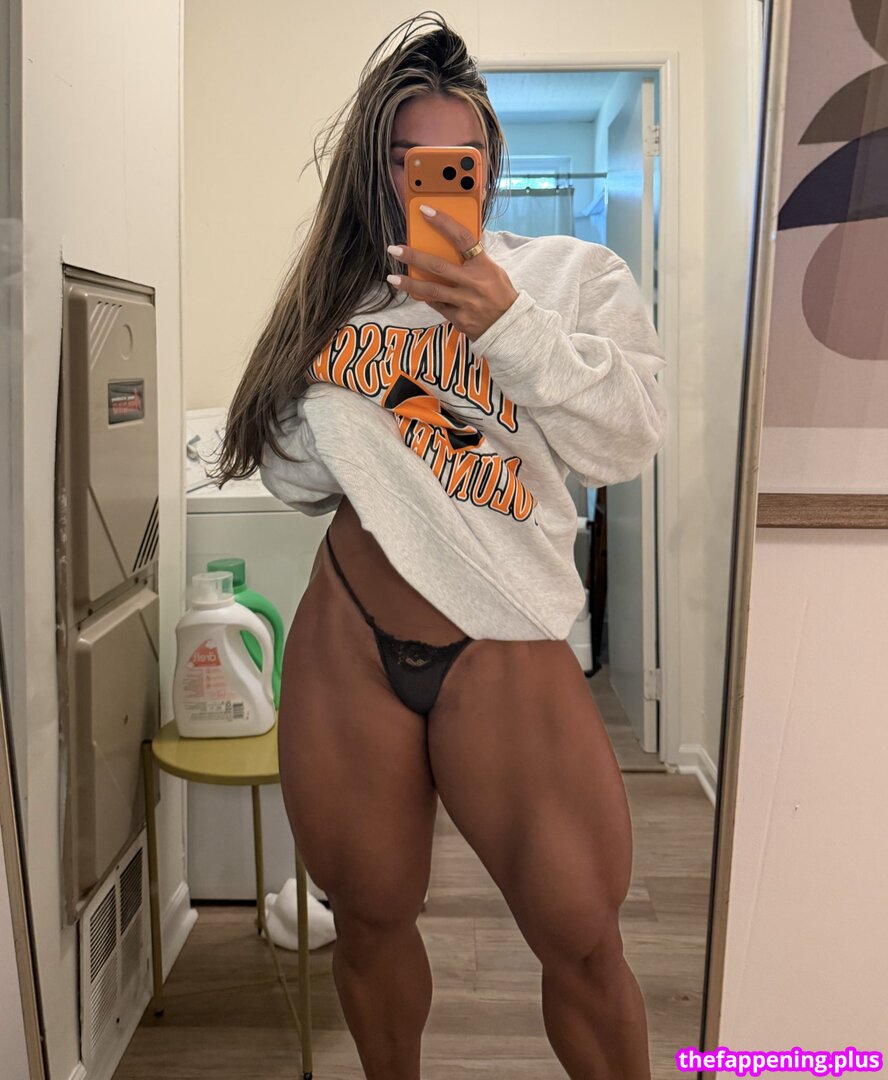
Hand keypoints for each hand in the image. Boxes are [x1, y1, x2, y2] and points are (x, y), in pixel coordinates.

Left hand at [386, 205, 518, 340]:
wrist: (510, 326)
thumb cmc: (500, 294)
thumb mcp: (493, 271)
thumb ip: (472, 261)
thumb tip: (447, 246)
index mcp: (483, 265)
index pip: (462, 238)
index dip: (443, 222)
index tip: (424, 211)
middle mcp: (473, 283)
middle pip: (438, 266)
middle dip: (413, 257)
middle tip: (394, 249)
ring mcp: (465, 302)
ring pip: (432, 291)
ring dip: (409, 284)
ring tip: (392, 278)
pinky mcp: (459, 319)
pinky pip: (437, 306)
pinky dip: (426, 298)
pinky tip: (415, 293)